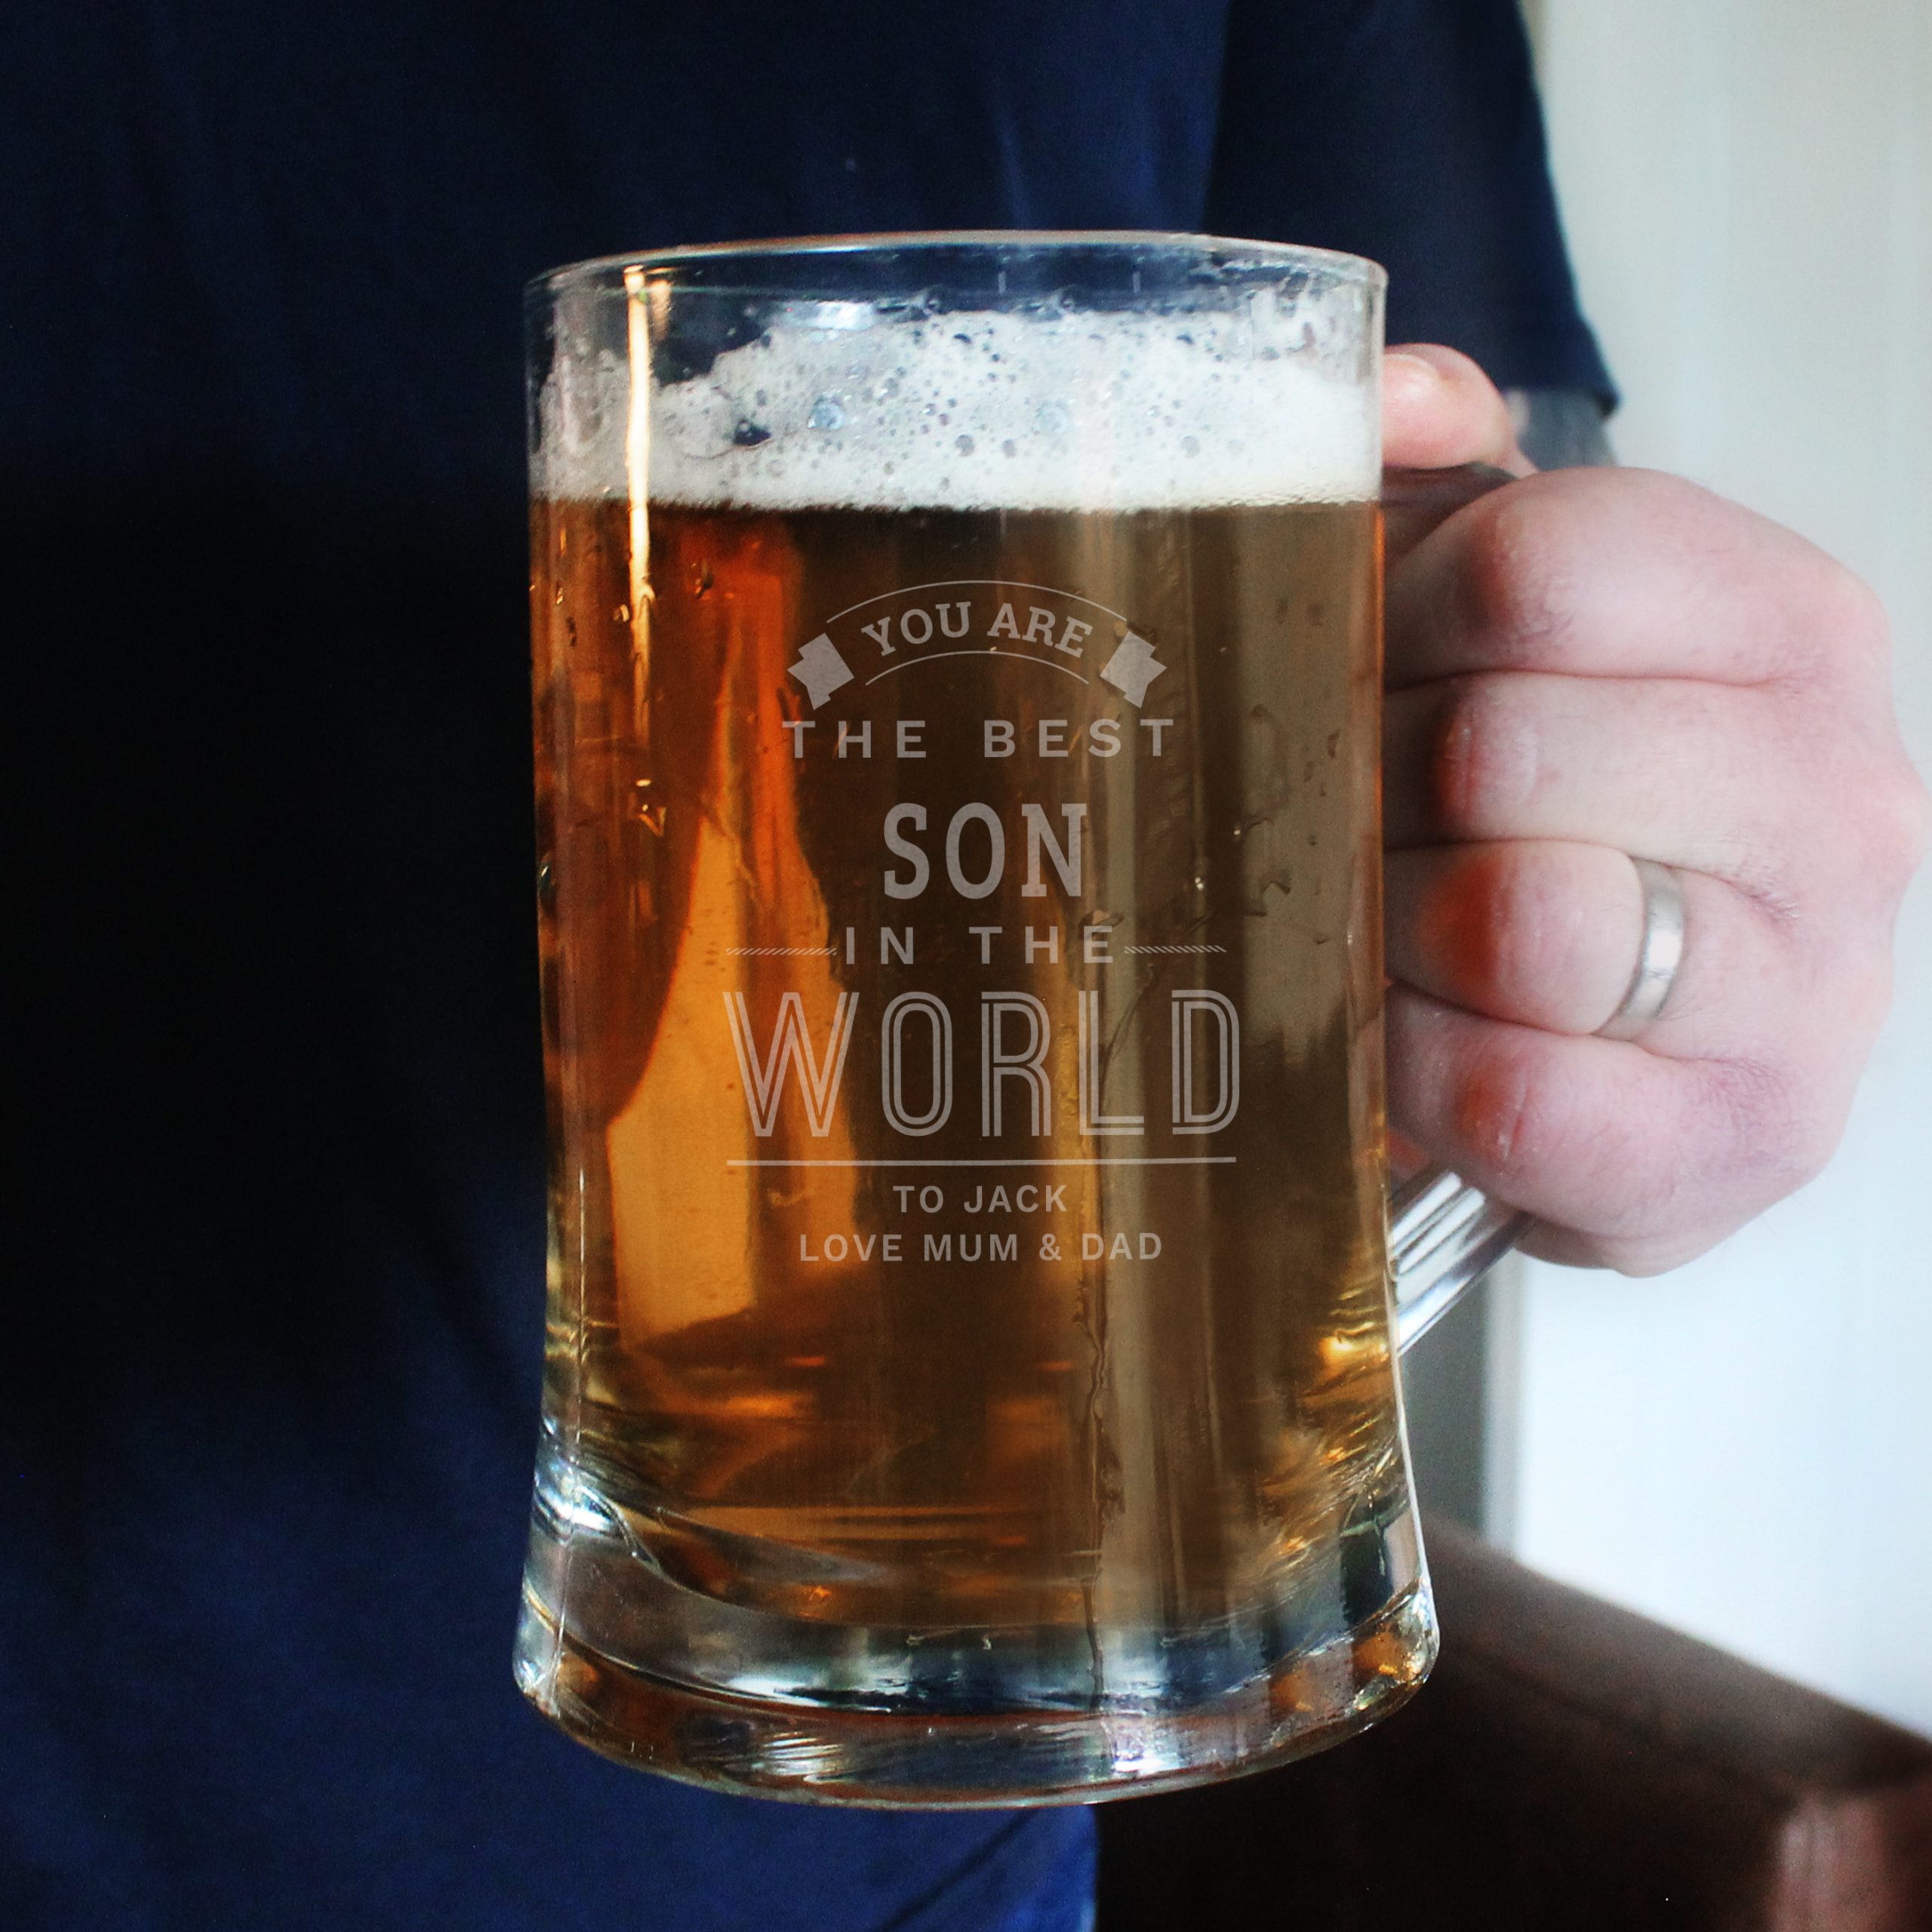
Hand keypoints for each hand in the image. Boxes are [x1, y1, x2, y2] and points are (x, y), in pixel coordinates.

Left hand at [1379, 345, 1928, 1272]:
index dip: (1401, 624)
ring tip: (1399, 932)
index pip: (1535, 566)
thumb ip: (1443, 476)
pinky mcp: (1743, 1139)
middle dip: (1381, 795)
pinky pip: (1515, 1089)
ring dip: (1398, 931)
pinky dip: (1420, 1068)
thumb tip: (1388, 390)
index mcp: (1788, 624)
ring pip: (1520, 919)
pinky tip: (1422, 1039)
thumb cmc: (1543, 816)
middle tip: (1374, 823)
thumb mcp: (1499, 616)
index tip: (1392, 670)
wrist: (1624, 1044)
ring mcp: (1815, 982)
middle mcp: (1840, 792)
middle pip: (1502, 747)